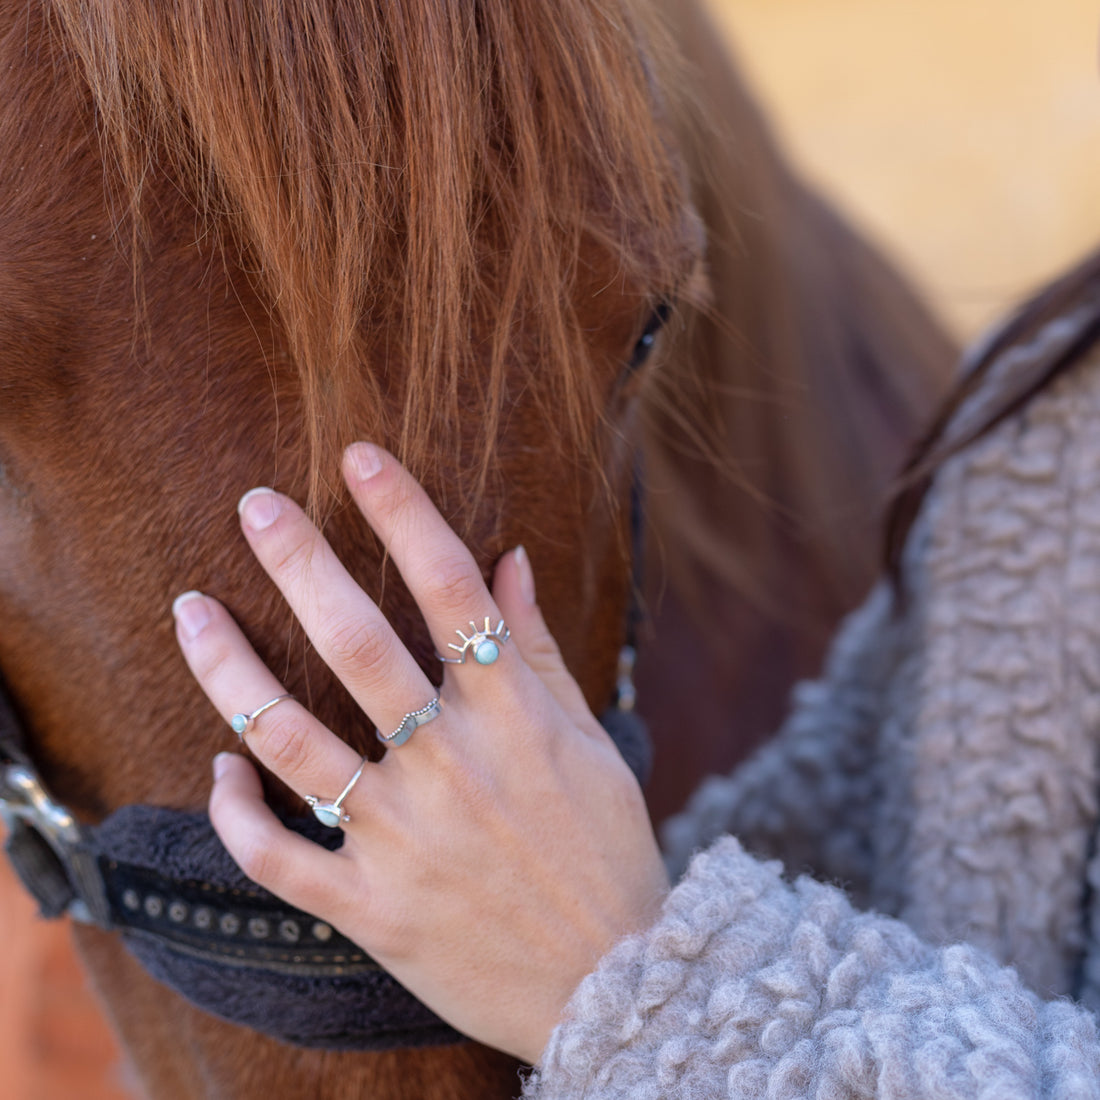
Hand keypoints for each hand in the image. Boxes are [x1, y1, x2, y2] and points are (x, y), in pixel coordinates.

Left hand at [171, 443, 667, 1063]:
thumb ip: (537, 649)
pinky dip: (235, 813)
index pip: (448, 588)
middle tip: (254, 506)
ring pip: (289, 741)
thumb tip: (508, 558)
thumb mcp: (589, 740)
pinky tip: (218, 770)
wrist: (615, 983)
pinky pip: (276, 857)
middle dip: (299, 564)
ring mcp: (401, 839)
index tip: (358, 457)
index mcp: (511, 717)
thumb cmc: (608, 851)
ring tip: (191, 611)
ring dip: (231, 672)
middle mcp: (449, 765)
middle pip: (356, 645)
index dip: (402, 513)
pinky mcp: (370, 909)